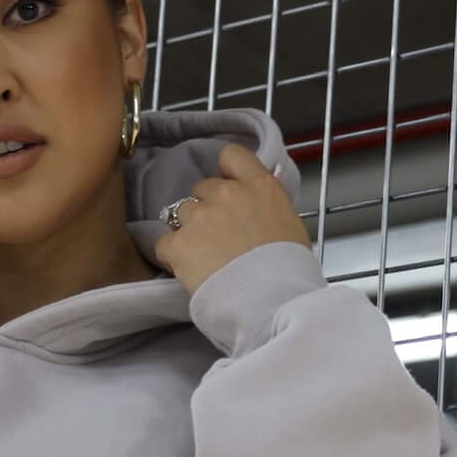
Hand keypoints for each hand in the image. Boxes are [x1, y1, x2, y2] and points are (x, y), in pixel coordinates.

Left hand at [149, 141, 312, 293]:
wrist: (271, 301)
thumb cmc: (290, 270)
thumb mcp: (291, 226)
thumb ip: (267, 207)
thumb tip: (255, 208)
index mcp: (259, 186)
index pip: (232, 155)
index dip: (226, 171)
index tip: (228, 187)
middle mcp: (226, 193)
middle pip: (204, 188)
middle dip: (208, 207)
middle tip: (219, 235)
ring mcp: (200, 217)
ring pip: (181, 213)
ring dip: (189, 230)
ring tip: (203, 257)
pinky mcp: (179, 244)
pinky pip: (165, 243)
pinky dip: (173, 256)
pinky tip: (188, 270)